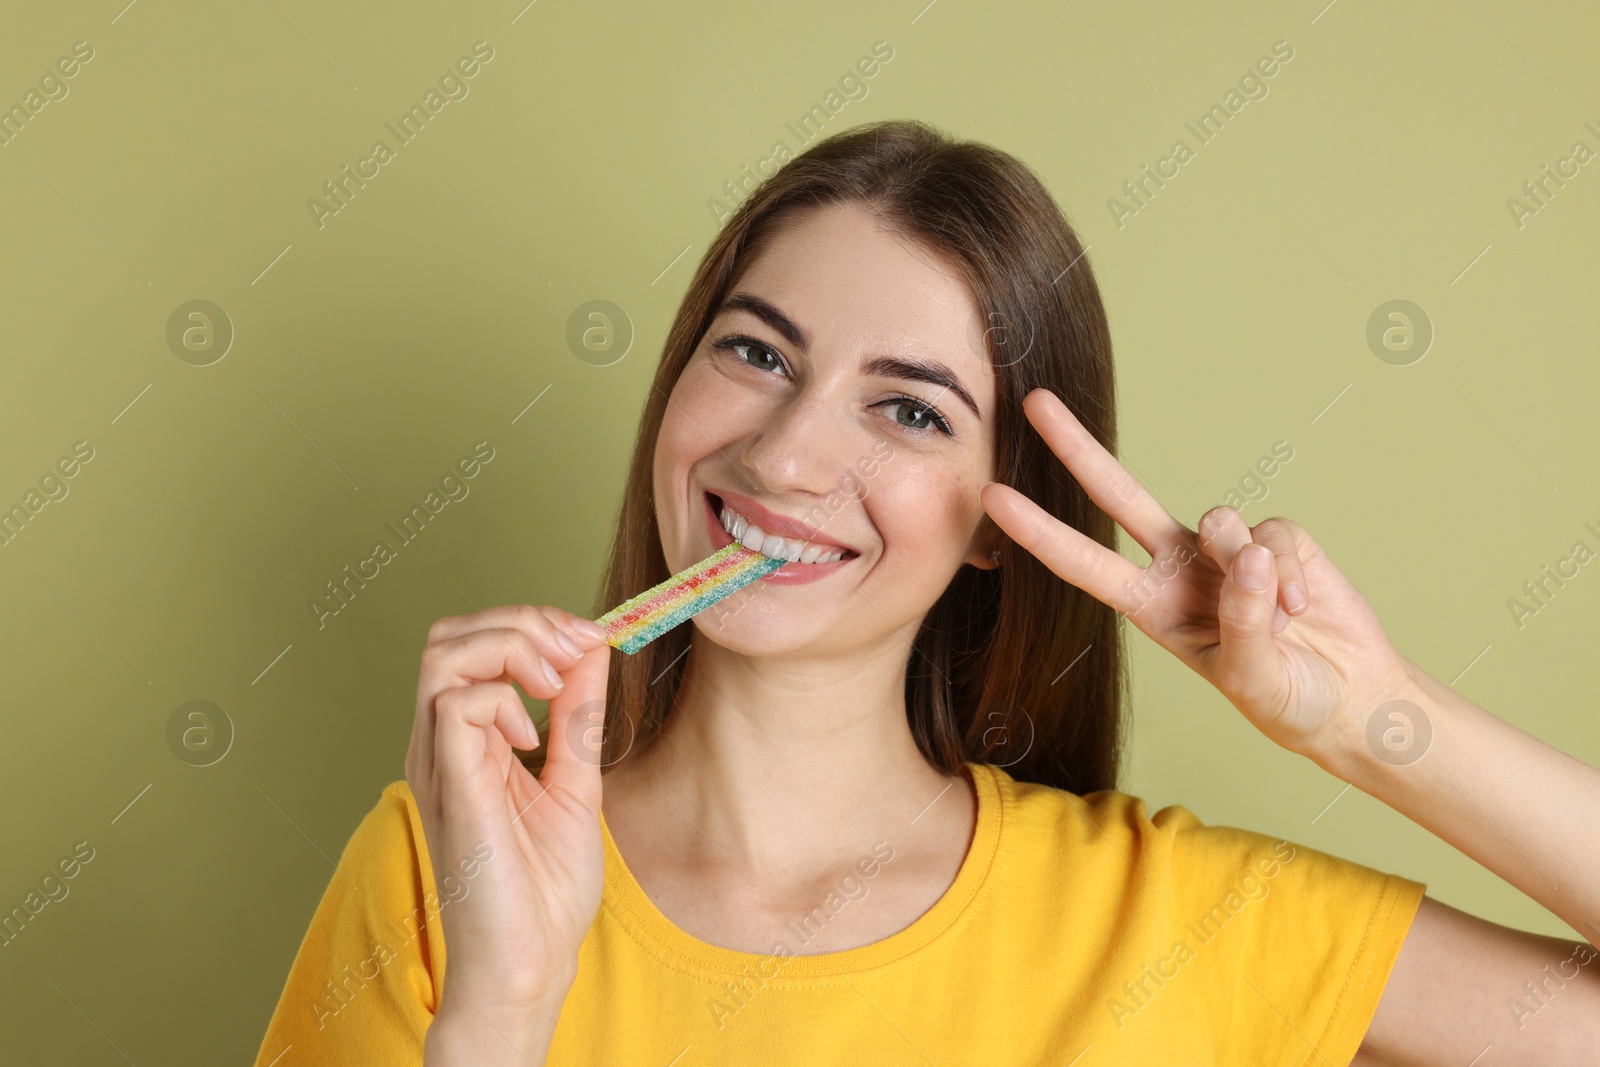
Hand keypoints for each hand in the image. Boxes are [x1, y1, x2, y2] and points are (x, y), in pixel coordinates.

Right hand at [406, 603, 610, 1035]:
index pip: (475, 641)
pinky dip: (500, 698)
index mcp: (467, 740)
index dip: (536, 623)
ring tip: (555, 682)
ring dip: (513, 645)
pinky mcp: (450, 786)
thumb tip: (590, 648)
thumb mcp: (575, 779)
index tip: (592, 639)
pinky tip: (531, 738)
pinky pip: (453, 703)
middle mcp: (442, 743)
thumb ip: (577, 715)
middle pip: (451, 633)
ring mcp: (439, 762)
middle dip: (523, 621)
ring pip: (445, 652)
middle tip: (576, 651)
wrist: (532, 962)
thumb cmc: (543, 889)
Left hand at [979, 388, 1414, 762]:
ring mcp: (1226, 548)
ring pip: (1218, 521)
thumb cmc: (1285, 697)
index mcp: (1150, 606)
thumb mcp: (1252, 677)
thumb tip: (1246, 555)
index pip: (1082, 562)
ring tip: (1281, 623)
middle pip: (1119, 495)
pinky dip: (1292, 574)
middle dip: (1078, 448)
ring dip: (1249, 571)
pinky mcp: (1279, 538)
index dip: (1038, 530)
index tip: (992, 498)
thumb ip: (1243, 621)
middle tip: (1036, 402)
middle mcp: (1178, 567)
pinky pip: (1275, 535)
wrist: (1350, 698)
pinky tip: (1305, 608)